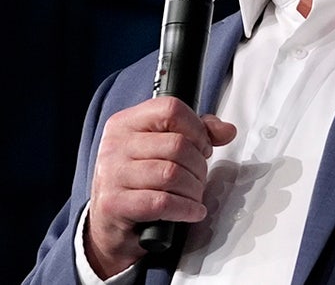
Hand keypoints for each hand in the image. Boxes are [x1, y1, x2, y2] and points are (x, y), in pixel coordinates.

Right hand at [84, 97, 236, 276]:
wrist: (108, 225)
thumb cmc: (137, 183)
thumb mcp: (160, 150)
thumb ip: (194, 133)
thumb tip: (226, 130)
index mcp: (125, 123)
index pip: (170, 109)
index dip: (196, 128)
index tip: (203, 147)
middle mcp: (115, 145)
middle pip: (177, 145)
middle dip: (199, 166)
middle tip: (199, 178)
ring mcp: (111, 174)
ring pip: (172, 174)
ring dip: (194, 189)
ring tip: (194, 195)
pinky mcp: (114, 204)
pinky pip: (162, 202)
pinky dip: (186, 209)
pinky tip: (192, 211)